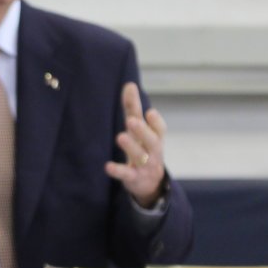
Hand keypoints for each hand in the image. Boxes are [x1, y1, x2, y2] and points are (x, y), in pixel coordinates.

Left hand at [104, 82, 167, 208]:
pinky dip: (118, 170)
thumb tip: (130, 84)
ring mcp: (145, 166)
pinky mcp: (133, 178)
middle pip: (152, 141)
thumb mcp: (141, 130)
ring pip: (141, 157)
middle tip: (132, 121)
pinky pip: (127, 174)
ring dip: (131, 147)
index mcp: (156, 138)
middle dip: (143, 131)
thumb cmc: (145, 148)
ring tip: (120, 136)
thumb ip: (134, 108)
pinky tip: (107, 166)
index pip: (160, 130)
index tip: (149, 112)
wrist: (151, 182)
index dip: (156, 122)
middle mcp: (153, 152)